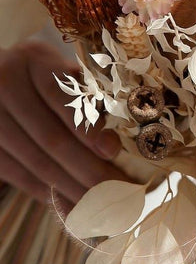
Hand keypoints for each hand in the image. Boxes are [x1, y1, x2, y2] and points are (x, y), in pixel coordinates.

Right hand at [0, 40, 125, 210]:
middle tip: (118, 189)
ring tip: (100, 204)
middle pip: (50, 136)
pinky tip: (70, 203)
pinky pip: (17, 174)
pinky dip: (45, 192)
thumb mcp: (63, 70)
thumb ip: (87, 94)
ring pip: (35, 160)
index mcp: (34, 59)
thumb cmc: (43, 74)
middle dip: (87, 168)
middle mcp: (5, 82)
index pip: (62, 96)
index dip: (88, 127)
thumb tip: (115, 142)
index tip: (113, 151)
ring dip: (70, 186)